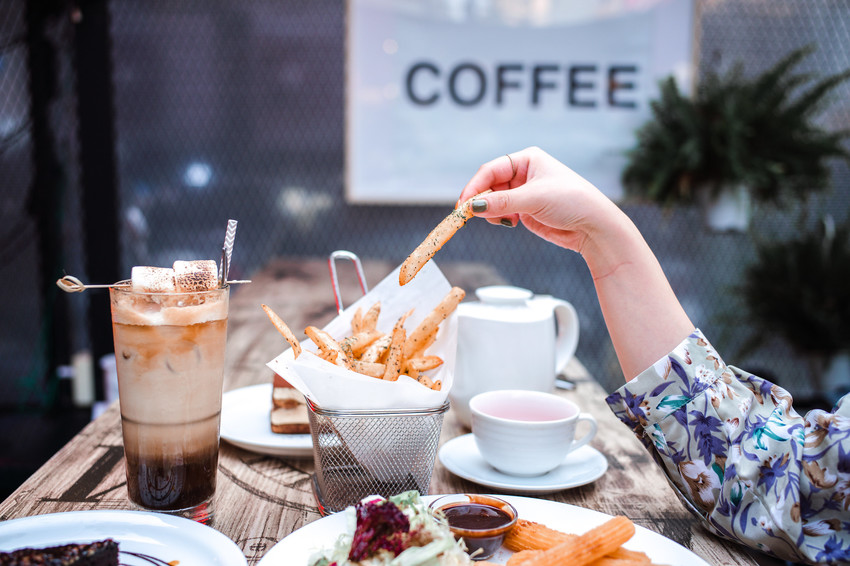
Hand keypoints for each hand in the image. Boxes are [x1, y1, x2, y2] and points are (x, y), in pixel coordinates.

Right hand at [458, 146, 622, 255]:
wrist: (594, 226)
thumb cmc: (571, 202)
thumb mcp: (534, 199)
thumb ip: (501, 202)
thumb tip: (472, 207)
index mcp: (527, 159)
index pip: (491, 170)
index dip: (475, 187)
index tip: (463, 204)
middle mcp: (523, 173)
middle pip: (488, 185)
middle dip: (480, 200)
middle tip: (467, 216)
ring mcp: (523, 192)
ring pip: (492, 200)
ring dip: (490, 211)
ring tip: (500, 220)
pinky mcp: (524, 210)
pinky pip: (501, 212)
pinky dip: (498, 219)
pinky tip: (509, 223)